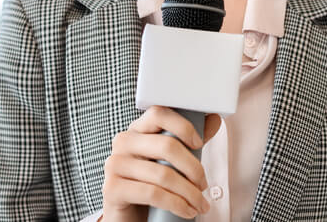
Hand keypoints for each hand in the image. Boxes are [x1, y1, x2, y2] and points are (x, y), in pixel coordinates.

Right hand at [101, 106, 221, 220]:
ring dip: (189, 192)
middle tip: (203, 184)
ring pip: (163, 174)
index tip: (199, 143)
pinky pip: (152, 193)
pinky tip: (186, 210)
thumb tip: (214, 120)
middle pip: (166, 145)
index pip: (159, 113)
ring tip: (199, 203)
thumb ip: (190, 140)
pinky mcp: (112, 188)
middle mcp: (123, 142)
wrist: (129, 215)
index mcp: (137, 130)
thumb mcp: (173, 161)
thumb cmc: (151, 184)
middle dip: (193, 168)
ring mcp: (115, 164)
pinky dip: (176, 204)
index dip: (183, 125)